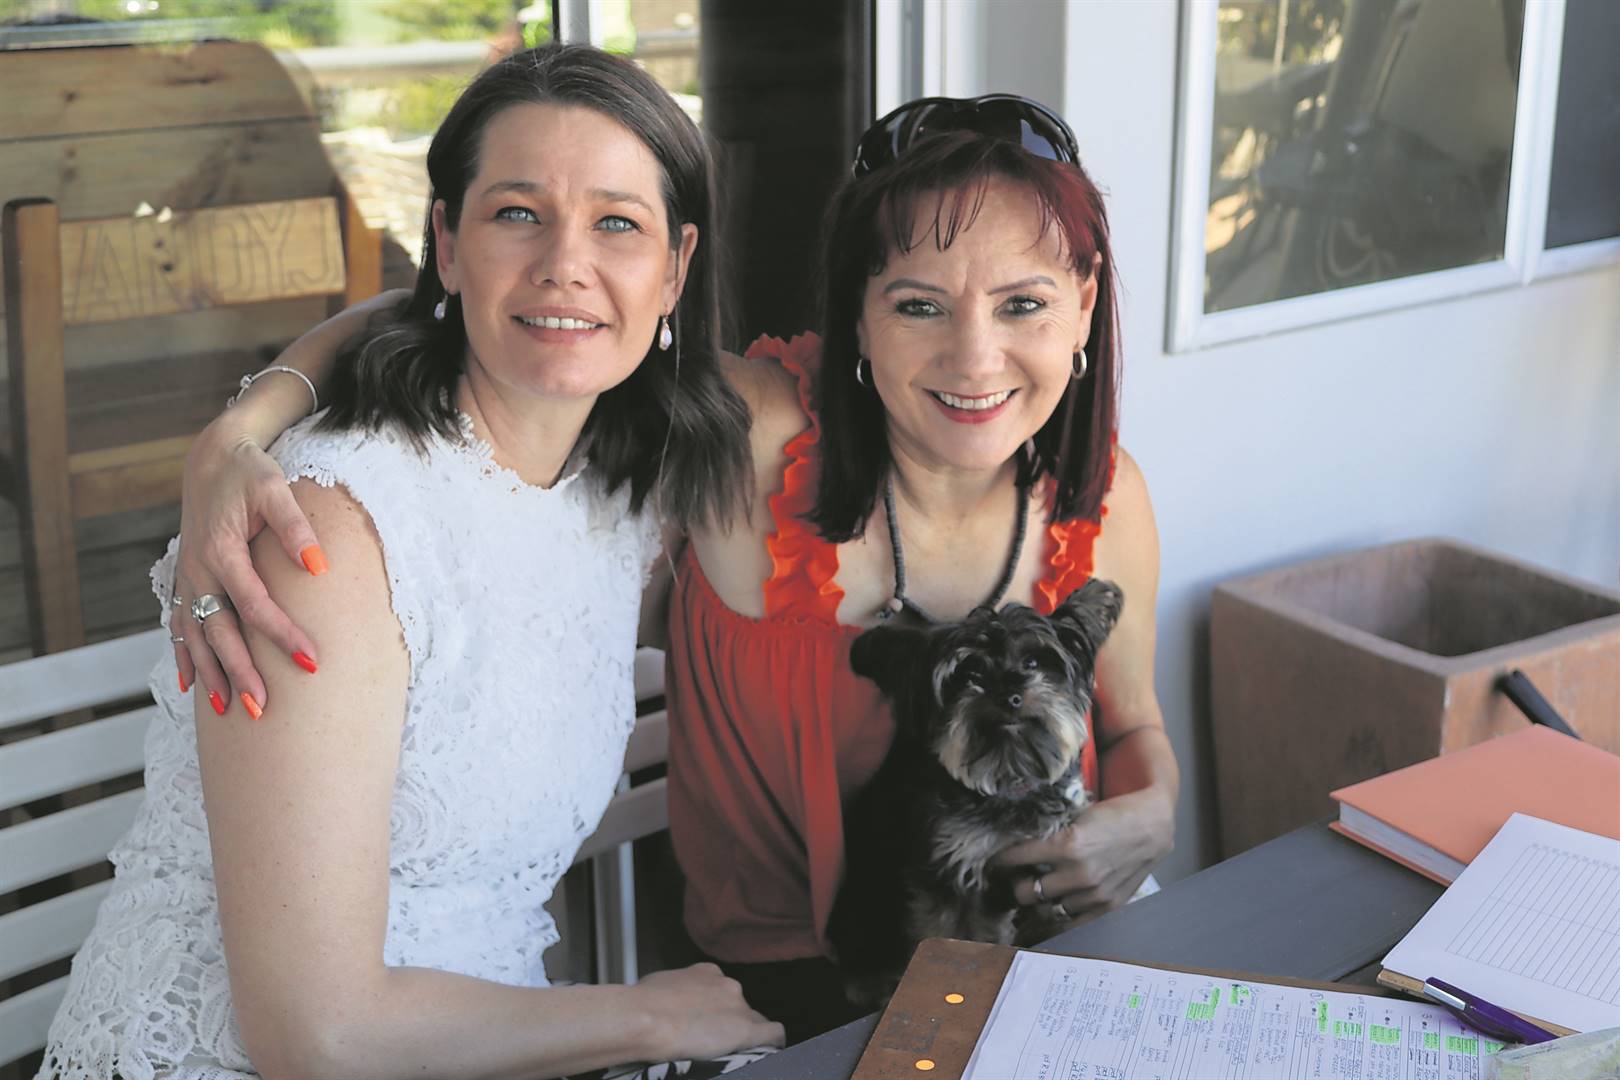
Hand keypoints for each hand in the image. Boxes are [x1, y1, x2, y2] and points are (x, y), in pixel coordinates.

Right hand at [171, 418, 325, 711]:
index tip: (312, 662)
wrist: (212, 458)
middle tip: (264, 711)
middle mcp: (198, 571)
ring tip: (228, 710)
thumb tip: (319, 566)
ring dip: (210, 673)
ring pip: (194, 635)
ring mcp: (187, 578)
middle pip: (219, 632)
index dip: (283, 635)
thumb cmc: (249, 473)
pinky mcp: (185, 579)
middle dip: (240, 672)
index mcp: (221, 552)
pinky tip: (190, 684)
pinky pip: (178, 624)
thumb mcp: (275, 489)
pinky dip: (184, 655)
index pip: (255, 605)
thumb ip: (295, 526)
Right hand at [630, 964, 785, 1062]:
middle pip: (740, 1007)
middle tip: (714, 1042)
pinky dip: (773, 1042)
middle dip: (731, 1023)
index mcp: (707, 973)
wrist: (646, 1019)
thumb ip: (675, 991)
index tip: (709, 1023)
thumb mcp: (658, 986)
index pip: (723, 992)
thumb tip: (669, 1001)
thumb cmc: (642, 1004)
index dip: (719, 1010)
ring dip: (747, 1035)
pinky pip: (773, 1034)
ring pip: (756, 1021)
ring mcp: (739, 1007)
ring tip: (733, 1051)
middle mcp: (727, 985)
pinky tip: (769, 1050)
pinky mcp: (747, 1030)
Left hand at [993, 791, 1173, 924]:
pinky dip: (1061, 914)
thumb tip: (1014, 844)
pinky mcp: (1107, 907)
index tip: (993, 860)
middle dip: (1017, 883)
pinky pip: (1072, 923)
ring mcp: (1094, 894)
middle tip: (1016, 876)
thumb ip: (1048, 833)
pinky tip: (1055, 905)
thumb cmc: (1112, 815)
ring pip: (1047, 907)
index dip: (999, 860)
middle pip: (1026, 892)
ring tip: (1039, 887)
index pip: (1015, 858)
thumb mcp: (1075, 816)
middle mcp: (1079, 873)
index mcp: (1067, 844)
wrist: (1152, 825)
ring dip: (1041, 899)